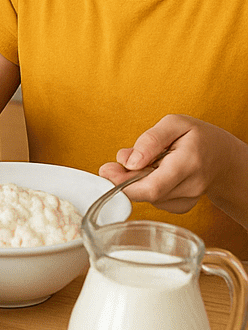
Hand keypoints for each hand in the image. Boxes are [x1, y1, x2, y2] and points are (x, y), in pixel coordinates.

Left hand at [99, 114, 239, 214]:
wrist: (222, 156)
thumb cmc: (197, 136)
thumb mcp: (174, 124)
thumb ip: (150, 140)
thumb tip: (128, 162)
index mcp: (189, 163)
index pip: (154, 186)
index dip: (125, 184)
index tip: (106, 172)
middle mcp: (191, 186)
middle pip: (148, 194)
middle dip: (123, 181)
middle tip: (109, 167)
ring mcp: (188, 199)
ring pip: (150, 197)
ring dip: (135, 182)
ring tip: (141, 163)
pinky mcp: (183, 206)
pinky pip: (156, 200)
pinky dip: (146, 187)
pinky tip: (152, 174)